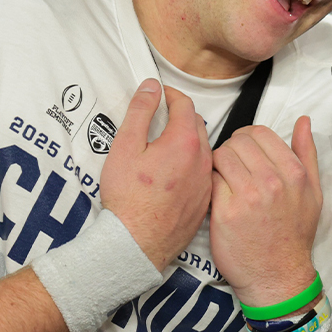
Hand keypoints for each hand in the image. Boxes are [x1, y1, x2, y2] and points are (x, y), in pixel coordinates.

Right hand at [99, 81, 212, 269]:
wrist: (137, 243)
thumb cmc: (128, 199)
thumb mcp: (125, 147)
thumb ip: (140, 112)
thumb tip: (151, 87)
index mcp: (184, 142)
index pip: (185, 105)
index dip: (171, 94)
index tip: (161, 94)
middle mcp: (202, 160)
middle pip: (197, 125)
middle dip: (181, 115)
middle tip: (162, 116)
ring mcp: (206, 182)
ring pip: (203, 149)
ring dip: (188, 140)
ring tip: (166, 144)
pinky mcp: (205, 201)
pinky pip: (204, 173)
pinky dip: (192, 164)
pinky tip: (175, 172)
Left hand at [209, 116, 321, 307]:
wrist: (277, 276)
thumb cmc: (293, 236)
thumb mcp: (313, 193)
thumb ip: (307, 154)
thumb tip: (303, 122)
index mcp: (293, 173)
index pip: (260, 132)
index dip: (247, 138)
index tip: (244, 150)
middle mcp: (271, 182)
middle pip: (237, 142)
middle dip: (232, 150)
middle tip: (233, 167)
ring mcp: (247, 197)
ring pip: (220, 157)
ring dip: (219, 165)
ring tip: (225, 181)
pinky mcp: (224, 212)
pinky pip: (209, 179)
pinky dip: (210, 183)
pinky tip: (218, 195)